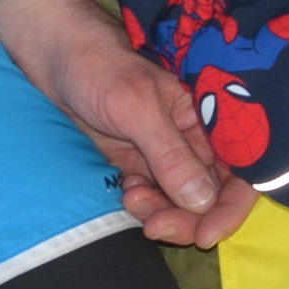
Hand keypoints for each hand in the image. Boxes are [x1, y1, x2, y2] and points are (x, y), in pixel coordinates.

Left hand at [0, 0, 255, 247]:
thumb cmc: (99, 66)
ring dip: (160, 212)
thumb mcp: (138, 108)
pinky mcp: (133, 162)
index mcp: (205, 121)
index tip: (206, 235)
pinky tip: (125, 194)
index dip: (229, 208)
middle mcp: (189, 141)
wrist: (51, 54)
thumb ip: (170, 155)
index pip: (237, 174)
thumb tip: (203, 202)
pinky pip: (149, 196)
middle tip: (156, 226)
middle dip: (188, 218)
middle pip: (208, 196)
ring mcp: (159, 154)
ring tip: (131, 199)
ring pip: (177, 202)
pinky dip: (141, 204)